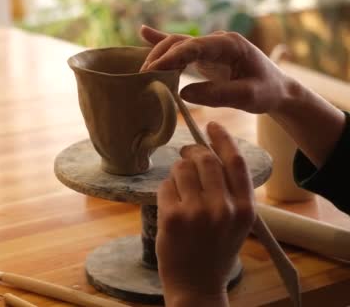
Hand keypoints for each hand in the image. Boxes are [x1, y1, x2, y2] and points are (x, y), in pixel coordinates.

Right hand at [140, 25, 292, 113]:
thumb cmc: (266, 92)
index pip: (195, 46)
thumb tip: (182, 93)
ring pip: (177, 44)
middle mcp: (218, 41)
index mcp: (231, 45)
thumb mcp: (247, 97)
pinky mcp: (204, 55)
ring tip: (142, 72)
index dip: (173, 56)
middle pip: (181, 42)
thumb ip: (218, 95)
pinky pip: (180, 46)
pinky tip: (144, 33)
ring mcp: (210, 47)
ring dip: (158, 55)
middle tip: (143, 76)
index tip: (154, 70)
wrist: (277, 89)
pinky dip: (162, 41)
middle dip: (160, 57)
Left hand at [156, 122, 255, 306]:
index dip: (223, 139)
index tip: (212, 125)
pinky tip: (170, 203)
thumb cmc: (215, 252)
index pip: (235, 162)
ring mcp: (197, 212)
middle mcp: (223, 208)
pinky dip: (165, 189)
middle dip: (193, 152)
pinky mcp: (172, 217)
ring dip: (177, 172)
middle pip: (205, 160)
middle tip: (186, 153)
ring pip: (181, 170)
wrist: (197, 285)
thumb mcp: (237, 224)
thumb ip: (230, 193)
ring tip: (178, 187)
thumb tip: (210, 156)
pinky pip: (165, 186)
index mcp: (245, 208)